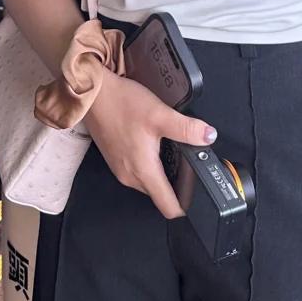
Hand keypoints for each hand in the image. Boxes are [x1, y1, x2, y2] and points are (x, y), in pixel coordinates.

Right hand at [86, 71, 217, 219]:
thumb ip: (187, 129)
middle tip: (188, 163)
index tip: (198, 198)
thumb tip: (208, 137)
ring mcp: (121, 169)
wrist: (93, 93)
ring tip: (171, 150)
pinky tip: (153, 143)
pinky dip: (149, 163)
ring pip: (150, 182)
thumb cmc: (120, 103)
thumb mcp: (160, 114)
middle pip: (161, 195)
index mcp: (143, 172)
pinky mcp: (116, 160)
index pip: (169, 208)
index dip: (187, 207)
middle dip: (177, 184)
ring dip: (162, 171)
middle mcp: (130, 177)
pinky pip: (138, 171)